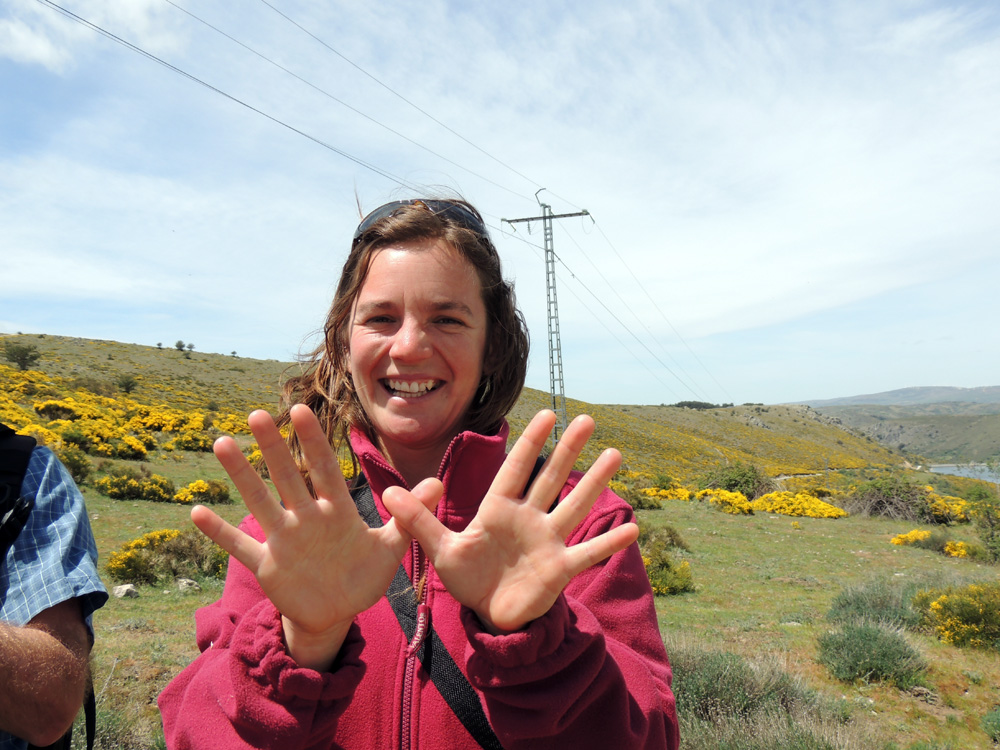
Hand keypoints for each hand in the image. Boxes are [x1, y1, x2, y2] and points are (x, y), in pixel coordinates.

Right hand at [192, 404, 427, 669]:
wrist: (338, 613)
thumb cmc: (363, 575)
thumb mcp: (391, 548)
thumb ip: (409, 516)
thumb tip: (438, 483)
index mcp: (337, 512)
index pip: (324, 471)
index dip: (313, 443)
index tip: (300, 411)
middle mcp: (307, 520)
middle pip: (288, 478)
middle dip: (274, 448)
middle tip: (258, 414)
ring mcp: (285, 541)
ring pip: (260, 503)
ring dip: (242, 477)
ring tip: (223, 443)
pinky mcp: (269, 567)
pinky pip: (240, 547)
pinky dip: (220, 534)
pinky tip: (196, 513)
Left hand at [382, 410, 637, 633]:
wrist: (489, 615)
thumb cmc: (468, 577)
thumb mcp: (441, 550)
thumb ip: (419, 521)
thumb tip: (389, 493)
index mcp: (499, 509)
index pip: (516, 468)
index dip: (531, 442)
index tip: (547, 414)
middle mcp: (528, 518)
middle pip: (551, 478)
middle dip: (569, 449)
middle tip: (588, 419)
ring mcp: (547, 542)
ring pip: (574, 505)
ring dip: (594, 482)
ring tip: (615, 454)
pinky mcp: (560, 569)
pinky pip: (587, 552)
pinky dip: (608, 542)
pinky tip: (633, 528)